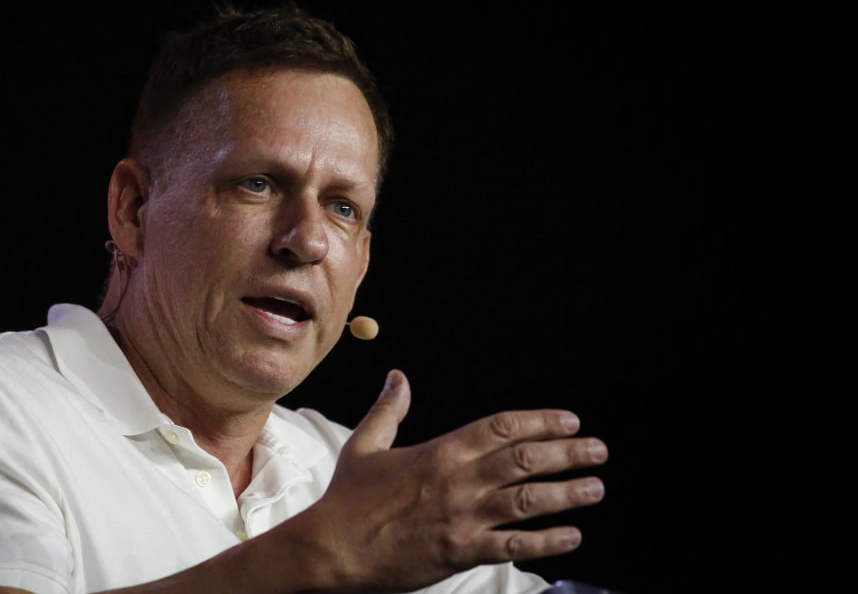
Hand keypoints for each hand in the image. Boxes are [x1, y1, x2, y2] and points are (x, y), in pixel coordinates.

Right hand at [303, 369, 607, 591]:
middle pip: (524, 459)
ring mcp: (461, 517)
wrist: (332, 548)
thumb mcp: (366, 445)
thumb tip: (397, 377)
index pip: (501, 427)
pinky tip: (571, 535)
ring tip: (595, 488)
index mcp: (439, 451)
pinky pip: (512, 546)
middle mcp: (457, 480)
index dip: (540, 421)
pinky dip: (546, 541)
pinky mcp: (459, 552)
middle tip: (598, 450)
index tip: (569, 421)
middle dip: (568, 453)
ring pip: (527, 500)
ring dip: (567, 493)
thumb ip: (389, 410)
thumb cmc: (347, 499)